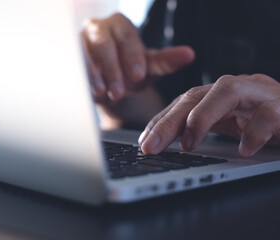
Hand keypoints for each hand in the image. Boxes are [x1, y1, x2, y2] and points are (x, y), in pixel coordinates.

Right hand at [81, 13, 194, 100]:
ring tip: (102, 92)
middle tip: (119, 91)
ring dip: (93, 74)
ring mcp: (80, 40)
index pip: (127, 36)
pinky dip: (79, 77)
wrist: (108, 85)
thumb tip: (190, 54)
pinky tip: (86, 90)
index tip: (138, 75)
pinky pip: (72, 64)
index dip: (132, 55)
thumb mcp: (148, 68)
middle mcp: (99, 28)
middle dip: (112, 69)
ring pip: (84, 53)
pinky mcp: (69, 56)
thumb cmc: (129, 72)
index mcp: (120, 25)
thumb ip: (166, 61)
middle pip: (104, 44)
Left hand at [139, 74, 279, 156]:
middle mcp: (238, 89)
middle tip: (150, 145)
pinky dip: (253, 131)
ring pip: (227, 92)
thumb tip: (171, 143)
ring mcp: (261, 93)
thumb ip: (206, 129)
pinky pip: (267, 113)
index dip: (161, 119)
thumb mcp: (231, 125)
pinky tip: (242, 148)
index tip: (144, 141)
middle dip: (169, 120)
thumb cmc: (270, 123)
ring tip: (187, 144)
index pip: (184, 101)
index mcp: (222, 95)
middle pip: (196, 95)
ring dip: (202, 118)